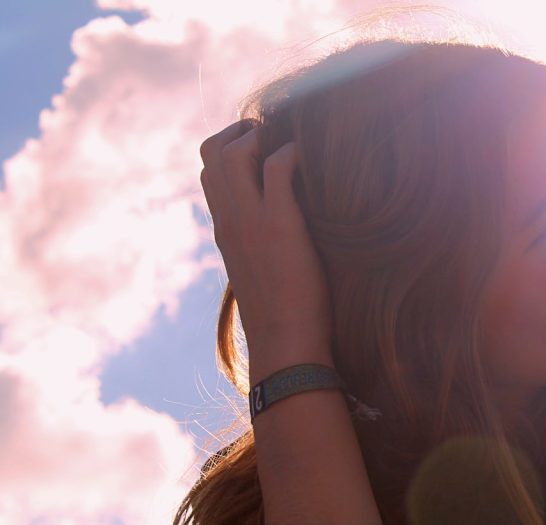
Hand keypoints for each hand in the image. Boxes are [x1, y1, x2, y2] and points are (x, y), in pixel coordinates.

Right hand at [199, 120, 332, 367]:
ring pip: (234, 153)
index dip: (229, 150)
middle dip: (238, 132)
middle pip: (211, 153)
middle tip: (270, 135)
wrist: (285, 344)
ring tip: (286, 141)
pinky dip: (291, 152)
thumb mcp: (261, 276)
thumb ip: (261, 249)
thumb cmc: (282, 318)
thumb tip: (280, 242)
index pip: (209, 174)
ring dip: (260, 136)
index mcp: (224, 230)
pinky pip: (277, 167)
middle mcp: (229, 220)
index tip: (258, 148)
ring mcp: (250, 220)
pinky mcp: (279, 224)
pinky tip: (309, 158)